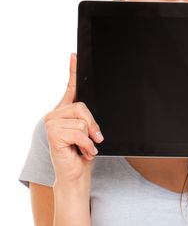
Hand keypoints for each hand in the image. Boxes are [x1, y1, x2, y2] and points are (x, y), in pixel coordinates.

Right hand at [44, 53, 103, 182]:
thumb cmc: (83, 152)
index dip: (73, 70)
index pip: (71, 87)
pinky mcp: (52, 133)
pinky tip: (82, 152)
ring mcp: (51, 123)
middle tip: (94, 139)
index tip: (75, 55)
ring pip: (82, 120)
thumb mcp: (90, 132)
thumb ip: (89, 119)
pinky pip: (80, 132)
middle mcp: (55, 114)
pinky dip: (87, 145)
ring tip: (85, 147)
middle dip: (93, 125)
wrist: (76, 174)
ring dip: (90, 138)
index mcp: (66, 111)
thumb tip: (92, 117)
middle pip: (83, 106)